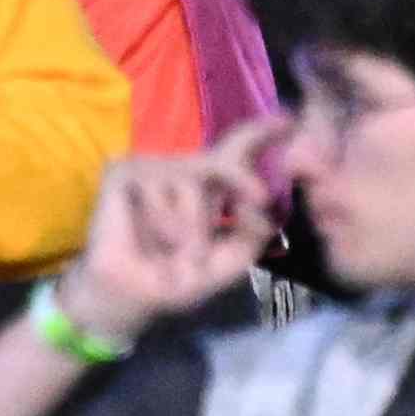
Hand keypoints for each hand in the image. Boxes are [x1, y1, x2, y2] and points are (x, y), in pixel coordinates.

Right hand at [57, 137, 282, 333]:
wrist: (130, 297)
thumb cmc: (176, 278)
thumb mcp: (226, 264)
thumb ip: (250, 236)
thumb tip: (260, 205)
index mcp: (211, 188)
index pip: (237, 152)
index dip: (263, 133)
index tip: (291, 119)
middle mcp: (185, 171)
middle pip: (222, 158)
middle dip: (243, 178)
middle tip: (259, 198)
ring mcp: (153, 168)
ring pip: (192, 182)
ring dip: (191, 229)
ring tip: (175, 250)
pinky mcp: (123, 171)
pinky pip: (156, 186)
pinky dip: (161, 220)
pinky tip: (148, 236)